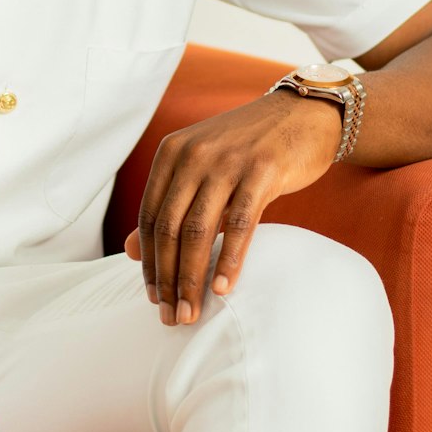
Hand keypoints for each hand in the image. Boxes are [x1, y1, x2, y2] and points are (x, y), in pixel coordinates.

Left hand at [124, 91, 342, 325]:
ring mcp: (227, 161)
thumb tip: (129, 251)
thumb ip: (167, 205)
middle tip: (171, 316)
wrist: (302, 115)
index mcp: (172, 153)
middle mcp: (193, 154)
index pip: (150, 217)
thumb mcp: (201, 168)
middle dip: (167, 278)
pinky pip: (239, 224)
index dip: (149, 262)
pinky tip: (223, 288)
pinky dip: (229, 260)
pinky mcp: (262, 171)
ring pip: (198, 230)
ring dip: (192, 277)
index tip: (153, 297)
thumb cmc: (248, 148)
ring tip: (192, 312)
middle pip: (169, 227)